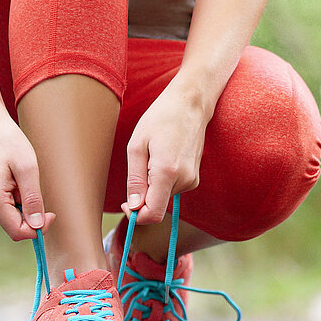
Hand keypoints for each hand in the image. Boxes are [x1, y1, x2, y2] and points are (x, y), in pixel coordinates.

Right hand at [0, 120, 45, 240]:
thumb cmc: (9, 143)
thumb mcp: (28, 169)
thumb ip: (33, 199)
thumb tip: (38, 226)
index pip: (17, 231)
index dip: (38, 228)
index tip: (51, 214)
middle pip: (14, 227)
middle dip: (30, 215)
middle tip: (34, 189)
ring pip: (10, 220)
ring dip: (23, 207)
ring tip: (20, 182)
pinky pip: (5, 212)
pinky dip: (15, 202)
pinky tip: (13, 183)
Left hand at [121, 81, 211, 224]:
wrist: (190, 104)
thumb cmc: (160, 119)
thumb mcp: (137, 146)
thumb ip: (135, 179)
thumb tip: (133, 206)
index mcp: (167, 172)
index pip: (153, 214)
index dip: (136, 216)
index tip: (126, 204)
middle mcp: (184, 180)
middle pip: (157, 206)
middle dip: (142, 195)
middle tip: (139, 165)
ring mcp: (192, 179)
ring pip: (163, 197)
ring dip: (152, 184)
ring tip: (153, 156)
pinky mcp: (195, 177)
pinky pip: (172, 188)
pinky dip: (162, 180)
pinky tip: (163, 157)